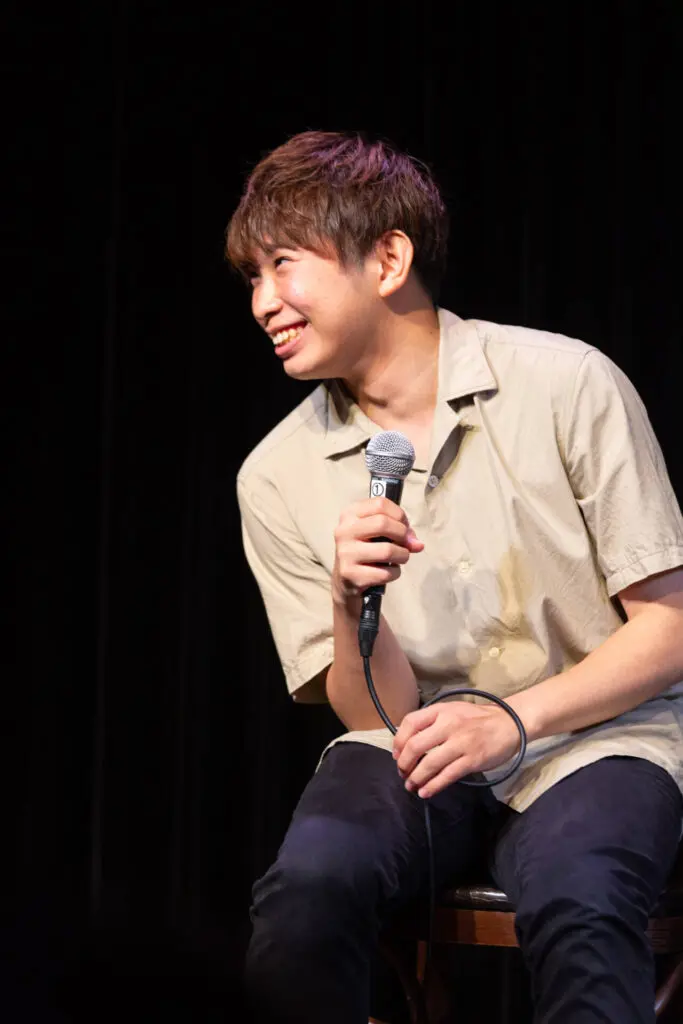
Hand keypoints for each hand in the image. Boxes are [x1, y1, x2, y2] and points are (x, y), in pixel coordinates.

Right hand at [332, 497, 423, 605]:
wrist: (345, 579)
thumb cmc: (366, 549)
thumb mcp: (377, 533)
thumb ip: (399, 531)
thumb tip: (417, 544)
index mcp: (350, 514)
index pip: (380, 504)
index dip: (400, 515)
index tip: (404, 526)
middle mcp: (344, 531)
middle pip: (383, 523)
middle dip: (402, 535)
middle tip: (405, 544)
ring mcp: (345, 553)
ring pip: (387, 550)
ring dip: (402, 556)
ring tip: (399, 558)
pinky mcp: (350, 574)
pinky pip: (385, 573)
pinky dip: (394, 573)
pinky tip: (388, 572)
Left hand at [392, 700, 521, 798]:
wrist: (509, 724)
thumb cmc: (477, 718)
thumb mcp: (453, 710)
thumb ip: (432, 721)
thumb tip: (409, 741)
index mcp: (441, 710)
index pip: (410, 722)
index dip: (398, 741)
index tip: (396, 754)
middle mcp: (449, 725)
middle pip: (416, 746)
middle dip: (404, 764)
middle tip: (403, 773)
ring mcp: (461, 743)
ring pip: (430, 764)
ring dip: (416, 778)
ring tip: (411, 786)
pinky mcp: (472, 760)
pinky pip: (447, 776)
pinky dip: (433, 786)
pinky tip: (425, 792)